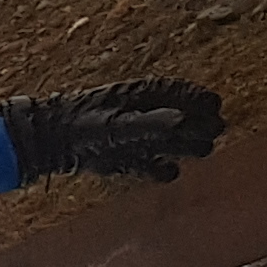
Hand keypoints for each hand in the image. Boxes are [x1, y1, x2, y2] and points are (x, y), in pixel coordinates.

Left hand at [0, 78, 224, 184]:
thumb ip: (152, 124)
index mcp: (138, 97)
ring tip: (204, 150)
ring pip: (163, 140)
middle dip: (198, 123)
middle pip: (175, 116)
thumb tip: (186, 121)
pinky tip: (168, 174)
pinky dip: (155, 168)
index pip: (175, 92)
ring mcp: (127, 135)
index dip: (198, 98)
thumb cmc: (81, 127)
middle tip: (218, 130)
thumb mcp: (118, 125)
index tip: (216, 104)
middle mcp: (135, 114)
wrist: (48, 141)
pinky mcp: (116, 156)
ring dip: (184, 145)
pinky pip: (142, 163)